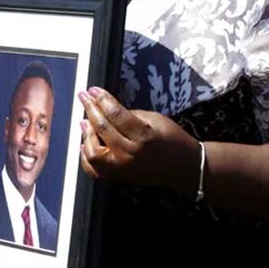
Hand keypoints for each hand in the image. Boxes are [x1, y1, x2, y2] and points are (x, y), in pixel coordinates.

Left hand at [79, 87, 200, 195]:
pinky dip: (86, 156)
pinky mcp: (119, 177)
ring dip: (86, 134)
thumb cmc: (173, 140)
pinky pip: (94, 170)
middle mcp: (130, 153)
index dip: (102, 99)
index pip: (115, 114)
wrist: (184, 168)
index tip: (93, 90)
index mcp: (143, 135)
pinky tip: (86, 143)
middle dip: (91, 109)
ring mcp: (123, 168)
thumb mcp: (155, 119)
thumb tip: (108, 109)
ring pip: (93, 152)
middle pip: (102, 128)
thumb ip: (130, 114)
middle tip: (84, 97)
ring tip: (85, 121)